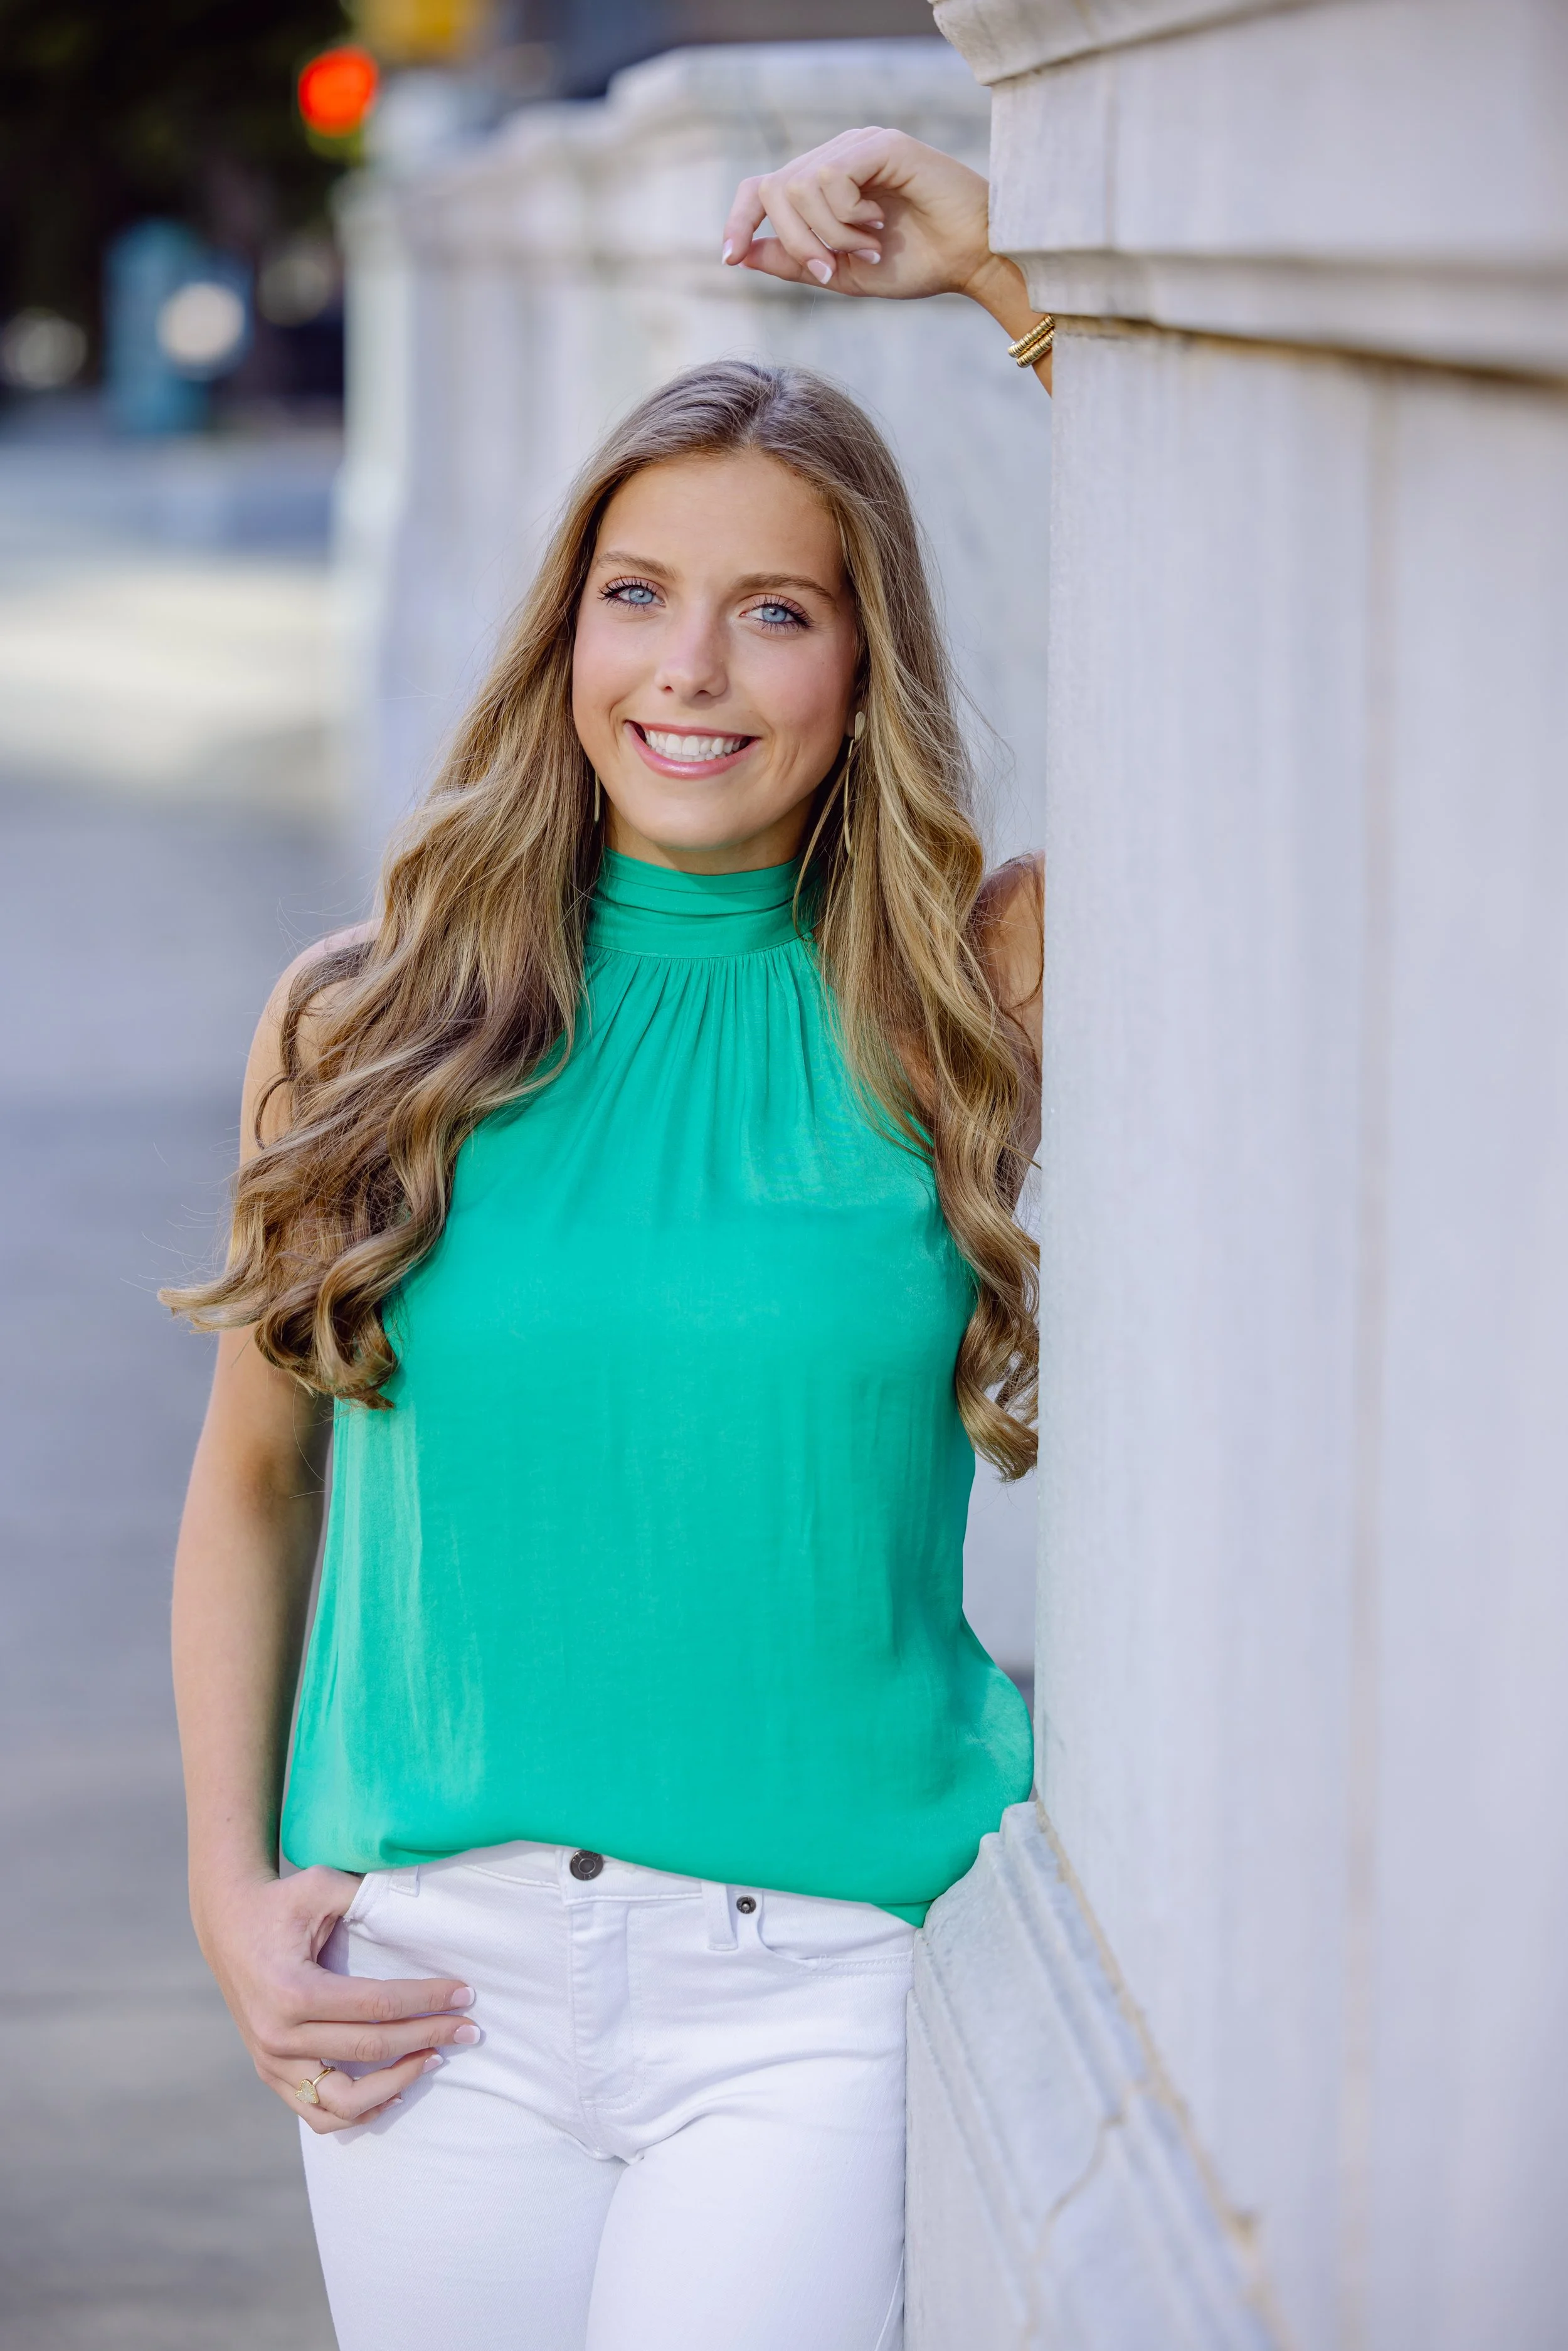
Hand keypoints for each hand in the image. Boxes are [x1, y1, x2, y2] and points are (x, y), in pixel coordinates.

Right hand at [195, 1866, 479, 2134]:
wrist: (227, 1924)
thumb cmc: (281, 1901)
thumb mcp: (321, 1885)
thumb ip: (367, 1896)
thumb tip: (424, 1908)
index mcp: (293, 1991)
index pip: (377, 2006)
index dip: (426, 2001)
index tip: (465, 1994)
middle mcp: (280, 2035)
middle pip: (370, 2048)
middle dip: (428, 2037)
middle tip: (470, 2028)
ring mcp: (272, 2061)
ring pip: (344, 2100)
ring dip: (397, 2084)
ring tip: (434, 2060)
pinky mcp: (270, 2072)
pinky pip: (317, 2113)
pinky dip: (358, 2112)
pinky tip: (393, 2091)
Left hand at [722, 127, 1025, 324]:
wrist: (972, 259)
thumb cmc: (917, 264)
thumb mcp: (842, 273)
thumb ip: (794, 262)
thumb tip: (742, 253)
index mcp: (825, 186)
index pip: (763, 187)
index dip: (739, 218)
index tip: (731, 257)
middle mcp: (837, 157)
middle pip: (776, 190)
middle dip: (797, 242)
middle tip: (832, 269)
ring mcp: (859, 145)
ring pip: (800, 185)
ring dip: (828, 233)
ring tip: (868, 247)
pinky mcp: (881, 144)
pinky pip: (831, 177)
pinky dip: (845, 214)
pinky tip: (877, 225)